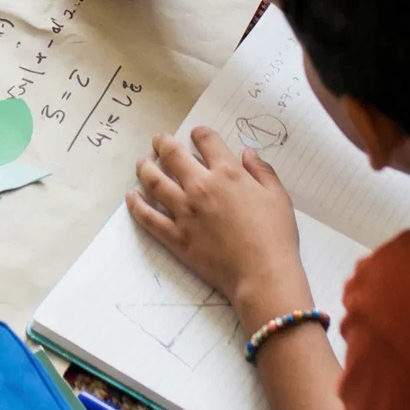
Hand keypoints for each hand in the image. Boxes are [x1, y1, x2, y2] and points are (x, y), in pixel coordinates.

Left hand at [128, 127, 311, 326]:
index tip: (196, 134)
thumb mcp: (278, 197)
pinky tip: (132, 196)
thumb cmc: (275, 236)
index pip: (207, 141)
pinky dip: (136, 204)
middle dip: (163, 143)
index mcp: (227, 173)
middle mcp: (200, 186)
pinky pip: (148, 217)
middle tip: (159, 140)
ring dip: (145, 167)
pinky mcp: (175, 236)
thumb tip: (247, 153)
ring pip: (154, 181)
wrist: (262, 275)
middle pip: (172, 154)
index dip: (200, 134)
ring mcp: (184, 211)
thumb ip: (262, 170)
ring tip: (142, 162)